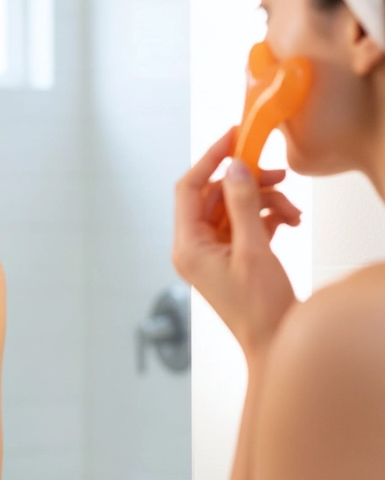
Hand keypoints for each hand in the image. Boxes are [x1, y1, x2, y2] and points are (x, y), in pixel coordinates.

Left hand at [172, 128, 301, 360]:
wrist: (276, 342)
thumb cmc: (260, 309)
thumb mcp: (253, 250)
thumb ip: (243, 205)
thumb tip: (236, 167)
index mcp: (187, 246)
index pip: (188, 188)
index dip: (209, 159)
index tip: (234, 136)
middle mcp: (194, 248)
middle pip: (213, 196)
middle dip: (247, 183)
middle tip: (278, 174)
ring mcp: (212, 252)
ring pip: (233, 208)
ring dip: (264, 202)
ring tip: (292, 211)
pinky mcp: (231, 257)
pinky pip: (244, 223)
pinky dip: (267, 218)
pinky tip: (288, 222)